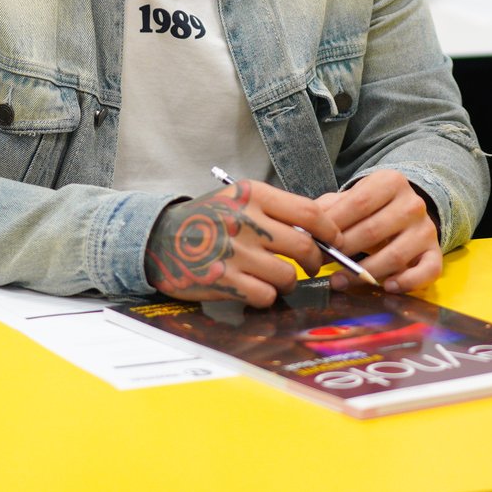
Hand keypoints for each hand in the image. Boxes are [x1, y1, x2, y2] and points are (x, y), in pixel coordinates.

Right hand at [145, 180, 341, 307]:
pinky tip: (257, 288)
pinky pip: (265, 295)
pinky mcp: (224, 279)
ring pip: (288, 275)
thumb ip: (274, 210)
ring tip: (278, 279)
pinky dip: (267, 296)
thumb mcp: (237, 199)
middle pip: (304, 247)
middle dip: (314, 262)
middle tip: (310, 266)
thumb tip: (319, 230)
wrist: (159, 238)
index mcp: (252, 195)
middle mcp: (245, 220)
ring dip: (288, 282)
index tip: (333, 240)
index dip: (329, 230)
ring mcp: (234, 251)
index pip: (309, 211)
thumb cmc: (207, 219)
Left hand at [315, 170, 441, 293]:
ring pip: (395, 255)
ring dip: (364, 272)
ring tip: (339, 281)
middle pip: (372, 231)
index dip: (333, 225)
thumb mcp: (353, 198)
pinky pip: (427, 271)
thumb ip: (329, 209)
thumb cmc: (372, 208)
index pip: (357, 204)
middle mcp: (413, 204)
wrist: (408, 210)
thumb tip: (304, 229)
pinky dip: (407, 282)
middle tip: (319, 264)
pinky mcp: (435, 253)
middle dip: (342, 251)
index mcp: (391, 182)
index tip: (314, 242)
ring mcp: (427, 230)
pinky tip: (386, 287)